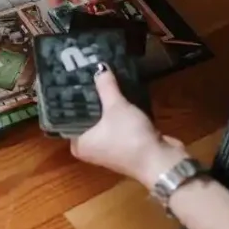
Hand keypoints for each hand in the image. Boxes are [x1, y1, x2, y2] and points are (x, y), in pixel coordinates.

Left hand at [70, 67, 187, 184]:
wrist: (161, 160)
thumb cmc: (130, 136)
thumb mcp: (116, 107)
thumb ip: (106, 86)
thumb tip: (99, 67)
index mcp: (79, 144)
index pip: (68, 117)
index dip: (71, 98)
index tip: (72, 78)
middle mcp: (89, 148)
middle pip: (87, 117)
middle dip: (91, 98)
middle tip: (87, 73)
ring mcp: (107, 148)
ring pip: (103, 120)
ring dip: (106, 104)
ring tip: (102, 79)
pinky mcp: (124, 145)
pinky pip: (116, 124)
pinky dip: (118, 112)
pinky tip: (118, 94)